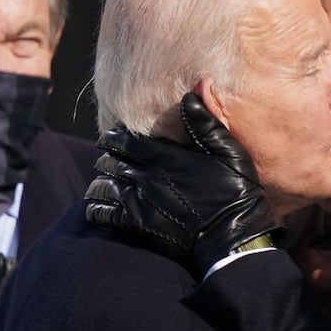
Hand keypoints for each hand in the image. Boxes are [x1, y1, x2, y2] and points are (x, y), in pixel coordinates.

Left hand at [86, 93, 282, 278]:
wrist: (232, 240)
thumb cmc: (235, 195)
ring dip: (100, 183)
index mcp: (165, 156)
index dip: (113, 137)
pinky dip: (96, 209)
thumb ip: (207, 122)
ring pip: (104, 187)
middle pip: (112, 162)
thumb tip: (194, 90)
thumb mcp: (229, 152)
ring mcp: (140, 203)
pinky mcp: (137, 227)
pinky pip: (105, 215)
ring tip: (99, 183)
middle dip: (106, 159)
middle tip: (105, 159)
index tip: (108, 137)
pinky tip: (95, 208)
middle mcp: (147, 177)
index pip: (125, 140)